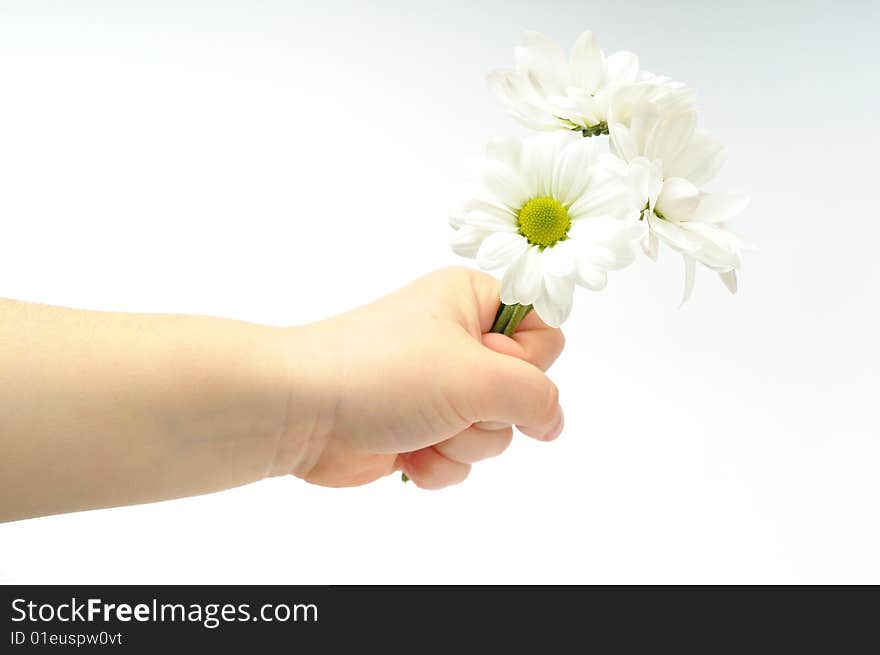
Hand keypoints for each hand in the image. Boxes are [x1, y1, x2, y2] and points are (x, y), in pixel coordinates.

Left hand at [274, 268, 565, 488]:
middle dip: (488, 414)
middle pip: (522, 392)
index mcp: (471, 302)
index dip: (528, 360)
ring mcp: (439, 389)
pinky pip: (461, 458)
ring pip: (494, 433)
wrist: (300, 411)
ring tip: (420, 426)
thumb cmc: (381, 373)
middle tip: (449, 400)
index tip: (492, 367)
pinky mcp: (421, 429)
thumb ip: (536, 396)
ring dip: (461, 442)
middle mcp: (458, 342)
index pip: (544, 330)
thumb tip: (553, 420)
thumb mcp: (478, 374)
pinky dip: (437, 463)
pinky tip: (406, 453)